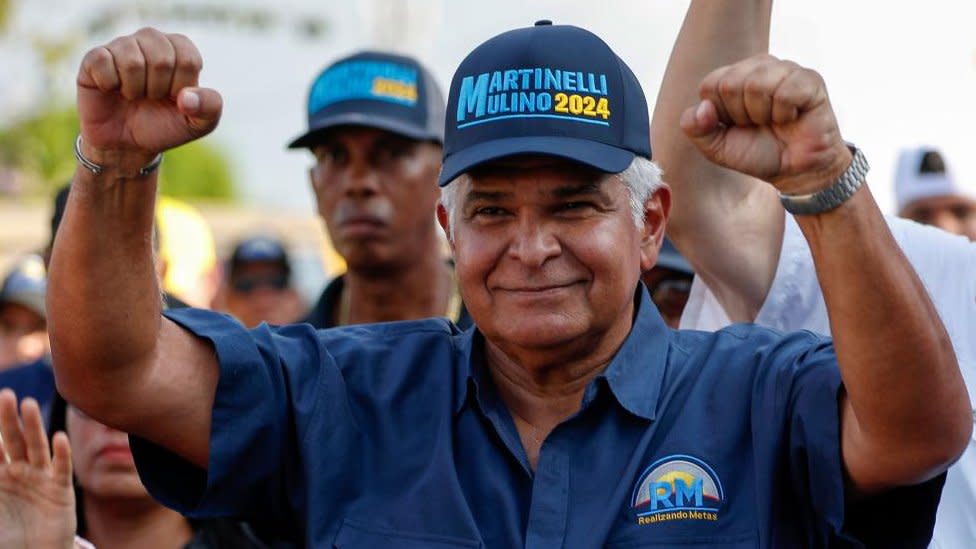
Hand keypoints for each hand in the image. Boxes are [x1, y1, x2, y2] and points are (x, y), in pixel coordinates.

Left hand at [0, 390, 74, 548]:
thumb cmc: (8, 536)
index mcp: (0, 475)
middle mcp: (21, 472)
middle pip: (15, 440)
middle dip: (9, 419)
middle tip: (5, 394)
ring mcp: (42, 478)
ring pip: (36, 447)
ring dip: (33, 426)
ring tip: (28, 404)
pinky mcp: (60, 491)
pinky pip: (61, 469)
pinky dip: (61, 453)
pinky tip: (59, 438)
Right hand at [76, 27, 221, 165]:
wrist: (129, 144)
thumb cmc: (165, 125)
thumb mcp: (199, 123)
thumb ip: (210, 107)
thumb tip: (186, 97)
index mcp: (180, 48)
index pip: (188, 59)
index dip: (181, 87)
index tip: (174, 97)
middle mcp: (151, 40)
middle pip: (161, 59)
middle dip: (158, 90)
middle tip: (151, 98)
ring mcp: (121, 46)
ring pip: (132, 61)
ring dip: (134, 89)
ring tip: (133, 95)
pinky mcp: (94, 58)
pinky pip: (103, 62)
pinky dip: (109, 85)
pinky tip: (111, 90)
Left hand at [679, 54, 850, 194]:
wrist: (794, 171)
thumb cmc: (756, 152)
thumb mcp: (715, 146)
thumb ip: (694, 127)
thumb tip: (703, 107)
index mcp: (733, 76)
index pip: (710, 85)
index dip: (721, 113)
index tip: (737, 125)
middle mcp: (759, 66)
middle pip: (730, 83)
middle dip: (741, 115)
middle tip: (758, 124)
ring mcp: (785, 69)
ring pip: (757, 84)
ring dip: (762, 114)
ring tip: (775, 121)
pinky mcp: (810, 80)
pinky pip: (785, 92)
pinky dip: (784, 114)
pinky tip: (792, 117)